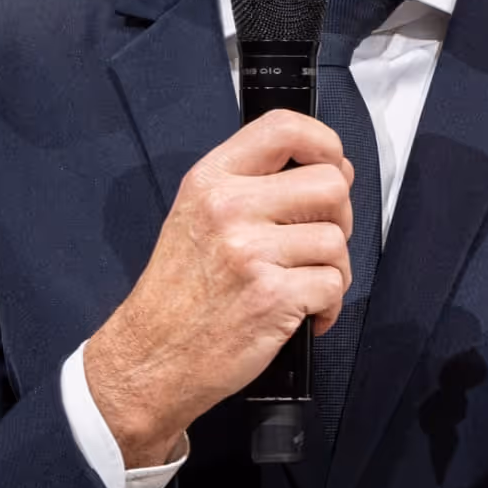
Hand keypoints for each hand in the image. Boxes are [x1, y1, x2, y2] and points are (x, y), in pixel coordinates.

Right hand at [85, 111, 355, 466]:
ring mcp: (251, 252)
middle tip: (316, 243)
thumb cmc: (177, 293)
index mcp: (211, 181)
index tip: (332, 166)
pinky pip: (334, 285)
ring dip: (333, 269)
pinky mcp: (272, 296)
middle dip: (339, 217)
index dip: (325, 143)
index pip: (284, 128)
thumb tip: (329, 168)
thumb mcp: (195, 217)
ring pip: (337, 239)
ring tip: (302, 285)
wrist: (147, 359)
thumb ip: (252, 186)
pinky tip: (302, 315)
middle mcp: (229, 208)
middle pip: (331, 184)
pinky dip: (328, 306)